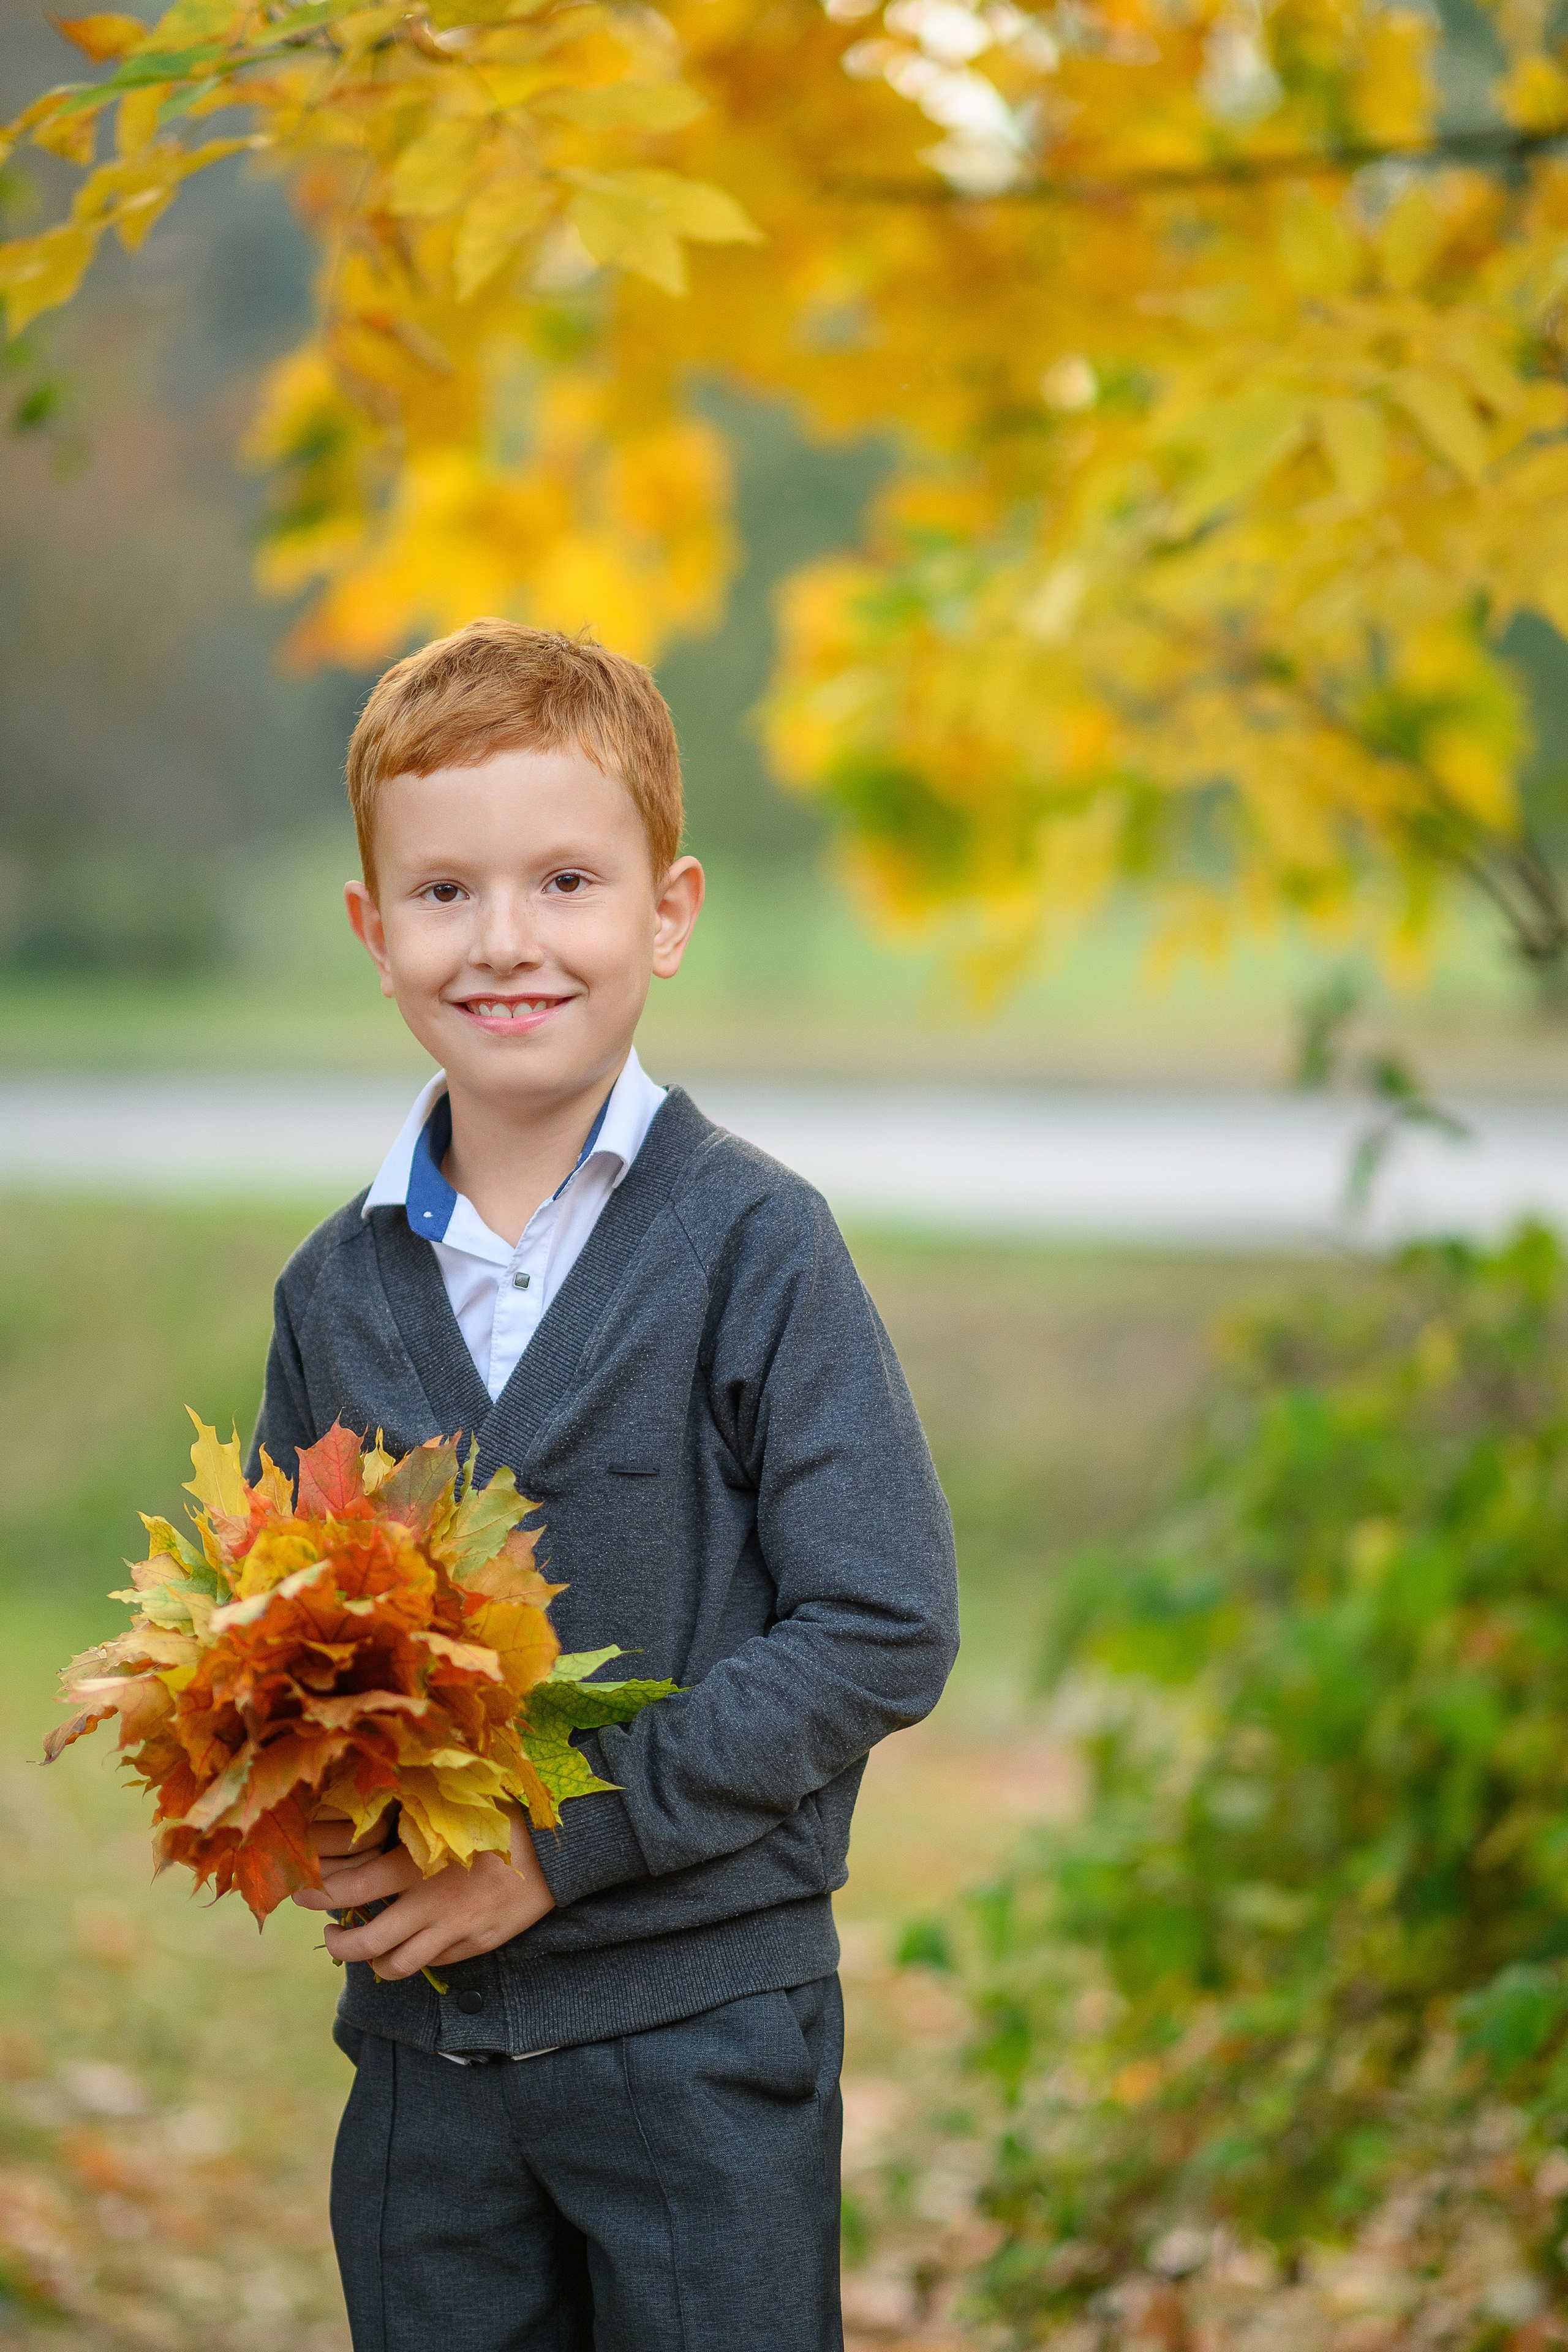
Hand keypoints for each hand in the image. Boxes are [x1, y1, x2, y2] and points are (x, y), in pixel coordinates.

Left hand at [292, 1805, 554, 1981]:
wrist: (558, 1848)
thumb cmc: (502, 1816)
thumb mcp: (451, 1810)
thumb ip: (411, 1821)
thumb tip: (368, 1818)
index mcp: (419, 1864)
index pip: (351, 1888)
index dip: (318, 1895)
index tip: (305, 1893)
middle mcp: (430, 1904)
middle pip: (366, 1945)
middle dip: (338, 1945)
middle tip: (331, 1934)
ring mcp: (454, 1931)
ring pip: (397, 1967)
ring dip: (373, 1963)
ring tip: (366, 1948)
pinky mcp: (476, 1945)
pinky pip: (434, 1963)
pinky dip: (416, 1956)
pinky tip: (414, 1938)